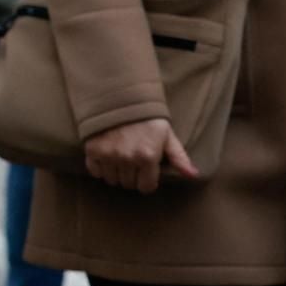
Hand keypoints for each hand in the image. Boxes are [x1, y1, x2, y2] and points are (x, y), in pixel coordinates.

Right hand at [83, 117, 198, 192]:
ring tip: (119, 160)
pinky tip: (106, 158)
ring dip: (116, 173)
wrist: (119, 98)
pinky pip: (95, 171)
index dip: (147, 181)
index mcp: (147, 156)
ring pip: (112, 180)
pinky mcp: (93, 149)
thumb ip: (179, 157)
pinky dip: (99, 168)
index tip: (145, 172)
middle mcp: (127, 158)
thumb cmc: (147, 118)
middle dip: (132, 177)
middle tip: (132, 163)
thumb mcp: (166, 135)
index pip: (146, 187)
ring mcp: (108, 154)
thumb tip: (193, 175)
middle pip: (128, 184)